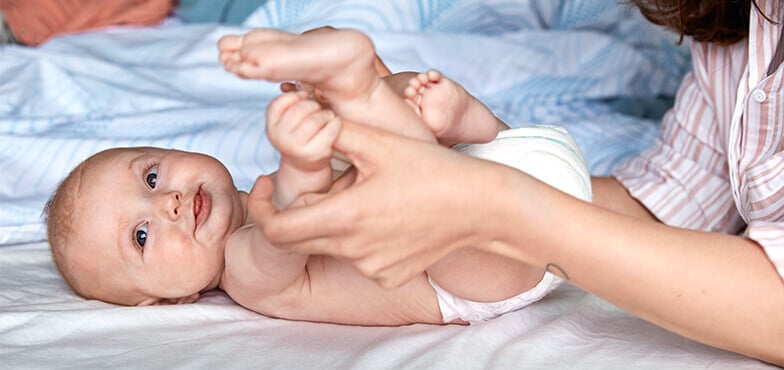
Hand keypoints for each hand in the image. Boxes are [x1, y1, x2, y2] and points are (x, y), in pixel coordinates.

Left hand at [248, 121, 515, 287]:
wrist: (483, 208)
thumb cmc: (434, 170)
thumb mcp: (380, 142)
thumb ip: (332, 131)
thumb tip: (299, 116)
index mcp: (345, 217)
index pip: (276, 230)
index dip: (259, 210)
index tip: (263, 185)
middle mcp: (353, 251)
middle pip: (298, 239)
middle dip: (296, 211)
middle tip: (315, 183)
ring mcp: (372, 268)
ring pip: (330, 246)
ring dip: (334, 221)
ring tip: (368, 193)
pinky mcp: (389, 276)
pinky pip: (358, 258)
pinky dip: (360, 238)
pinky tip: (388, 216)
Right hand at [266, 91, 340, 171]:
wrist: (304, 166)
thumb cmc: (298, 136)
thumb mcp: (287, 121)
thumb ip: (291, 102)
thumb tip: (304, 84)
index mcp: (272, 127)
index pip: (279, 103)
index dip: (295, 96)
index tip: (305, 96)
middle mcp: (280, 138)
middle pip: (300, 109)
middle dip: (313, 105)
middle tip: (318, 108)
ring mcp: (296, 147)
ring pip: (316, 118)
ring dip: (326, 114)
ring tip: (327, 116)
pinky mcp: (314, 153)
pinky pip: (330, 129)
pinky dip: (335, 123)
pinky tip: (334, 124)